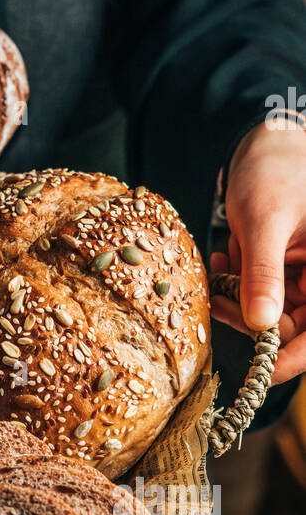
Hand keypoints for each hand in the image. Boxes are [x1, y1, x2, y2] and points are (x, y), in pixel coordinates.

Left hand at [210, 119, 305, 385]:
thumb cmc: (275, 168)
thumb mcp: (266, 220)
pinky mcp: (292, 269)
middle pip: (297, 326)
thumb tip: (261, 324)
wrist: (267, 141)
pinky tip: (226, 256)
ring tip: (222, 264)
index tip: (262, 373)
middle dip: (255, 321)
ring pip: (276, 313)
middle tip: (217, 304)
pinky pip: (265, 294)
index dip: (295, 356)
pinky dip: (241, 284)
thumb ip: (264, 272)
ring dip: (243, 301)